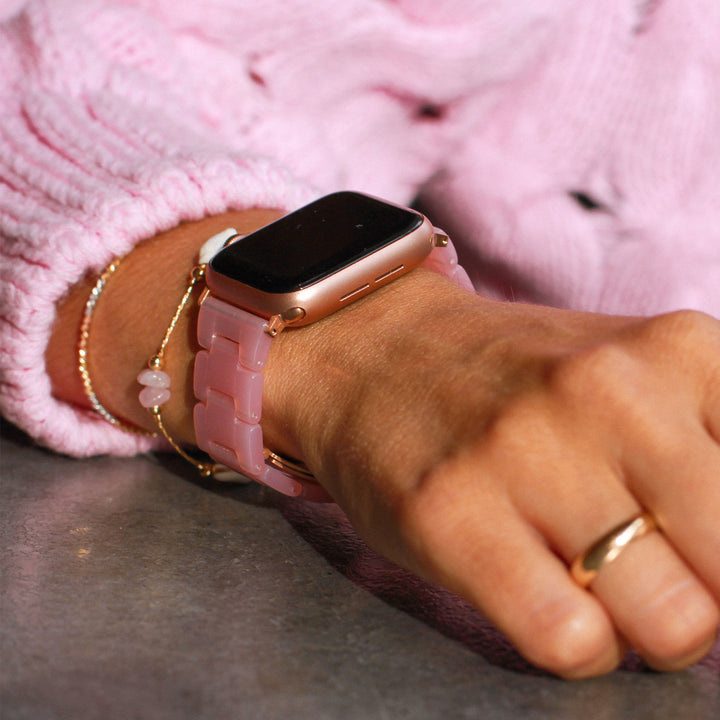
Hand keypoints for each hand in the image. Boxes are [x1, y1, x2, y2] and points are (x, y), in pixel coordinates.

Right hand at [265, 268, 719, 677]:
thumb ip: (714, 443)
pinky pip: (569, 639)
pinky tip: (546, 599)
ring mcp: (524, 450)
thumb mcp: (637, 369)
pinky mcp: (451, 512)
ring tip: (597, 586)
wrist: (381, 354)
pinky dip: (575, 644)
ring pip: (672, 622)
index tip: (697, 542)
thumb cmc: (515, 378)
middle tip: (656, 572)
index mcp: (678, 350)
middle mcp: (607, 392)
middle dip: (708, 596)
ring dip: (642, 628)